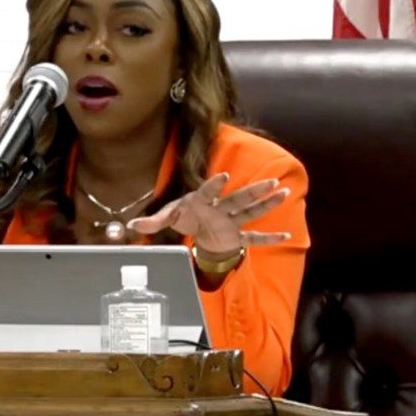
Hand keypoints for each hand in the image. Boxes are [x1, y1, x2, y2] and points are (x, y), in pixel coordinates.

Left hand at [126, 172, 290, 256]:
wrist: (198, 228)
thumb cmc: (184, 216)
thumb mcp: (167, 218)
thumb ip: (151, 222)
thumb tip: (130, 228)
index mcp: (202, 201)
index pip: (208, 191)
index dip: (215, 184)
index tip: (224, 176)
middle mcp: (220, 208)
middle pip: (239, 199)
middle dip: (253, 192)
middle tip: (270, 181)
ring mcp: (231, 222)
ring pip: (251, 212)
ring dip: (266, 205)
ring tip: (283, 193)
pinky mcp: (236, 236)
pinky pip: (254, 237)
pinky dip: (268, 238)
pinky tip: (285, 235)